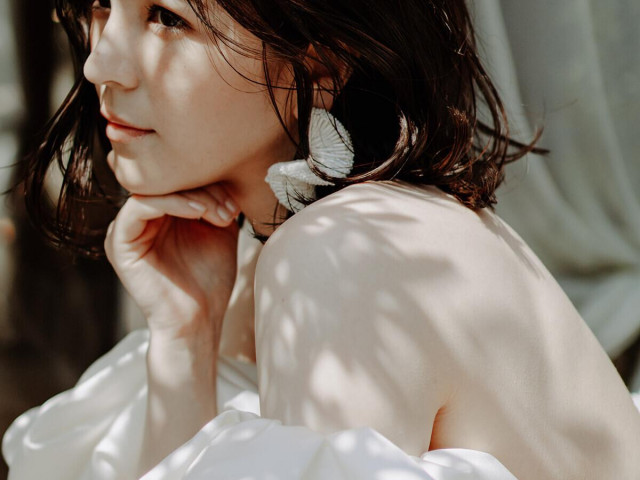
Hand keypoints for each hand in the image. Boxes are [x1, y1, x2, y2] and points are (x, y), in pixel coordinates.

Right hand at [104, 184, 240, 339]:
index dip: (209, 183)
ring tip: (218, 215)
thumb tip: (224, 173)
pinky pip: (139, 207)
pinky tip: (198, 213)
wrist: (199, 320)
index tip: (235, 205)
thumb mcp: (218, 231)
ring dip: (192, 197)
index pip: (179, 179)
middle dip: (204, 190)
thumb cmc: (209, 279)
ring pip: (155, 190)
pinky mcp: (119, 243)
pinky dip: (171, 203)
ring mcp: (127, 230)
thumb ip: (215, 201)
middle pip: (167, 182)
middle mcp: (141, 219)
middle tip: (230, 210)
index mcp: (161, 214)